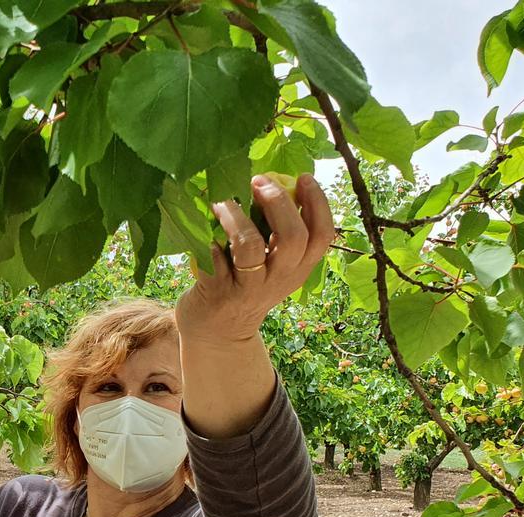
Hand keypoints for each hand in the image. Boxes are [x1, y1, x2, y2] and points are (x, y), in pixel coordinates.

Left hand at [176, 173, 334, 344]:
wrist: (217, 332)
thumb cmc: (243, 284)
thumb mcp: (271, 265)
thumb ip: (275, 233)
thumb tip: (271, 183)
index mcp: (298, 269)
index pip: (322, 236)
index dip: (317, 204)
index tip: (303, 177)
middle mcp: (278, 279)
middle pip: (293, 237)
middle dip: (278, 202)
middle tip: (259, 181)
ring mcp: (247, 288)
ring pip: (249, 246)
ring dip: (236, 216)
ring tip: (222, 200)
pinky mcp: (217, 292)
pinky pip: (213, 258)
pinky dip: (207, 239)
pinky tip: (201, 229)